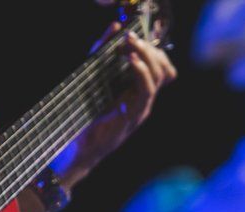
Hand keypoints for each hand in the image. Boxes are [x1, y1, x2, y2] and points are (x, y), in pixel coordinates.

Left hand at [55, 23, 176, 186]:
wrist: (80, 149)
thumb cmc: (85, 116)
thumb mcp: (93, 78)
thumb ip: (102, 54)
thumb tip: (114, 27)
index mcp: (137, 93)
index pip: (161, 66)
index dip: (152, 48)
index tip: (132, 37)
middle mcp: (143, 100)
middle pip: (164, 69)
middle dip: (150, 48)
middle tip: (131, 39)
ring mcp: (141, 108)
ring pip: (160, 77)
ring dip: (147, 57)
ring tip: (130, 47)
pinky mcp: (133, 116)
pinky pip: (146, 92)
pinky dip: (140, 73)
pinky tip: (130, 61)